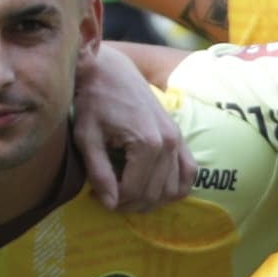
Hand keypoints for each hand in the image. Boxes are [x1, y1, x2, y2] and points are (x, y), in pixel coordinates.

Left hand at [72, 40, 190, 210]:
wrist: (111, 72)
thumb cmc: (94, 102)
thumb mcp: (88, 138)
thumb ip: (99, 173)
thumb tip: (110, 205)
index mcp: (146, 143)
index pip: (134, 191)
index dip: (114, 201)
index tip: (97, 196)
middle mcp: (169, 143)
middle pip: (153, 193)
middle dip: (130, 204)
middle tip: (110, 198)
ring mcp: (178, 140)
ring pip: (173, 189)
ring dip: (152, 200)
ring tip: (129, 194)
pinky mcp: (180, 137)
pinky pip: (189, 173)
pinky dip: (176, 188)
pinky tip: (157, 190)